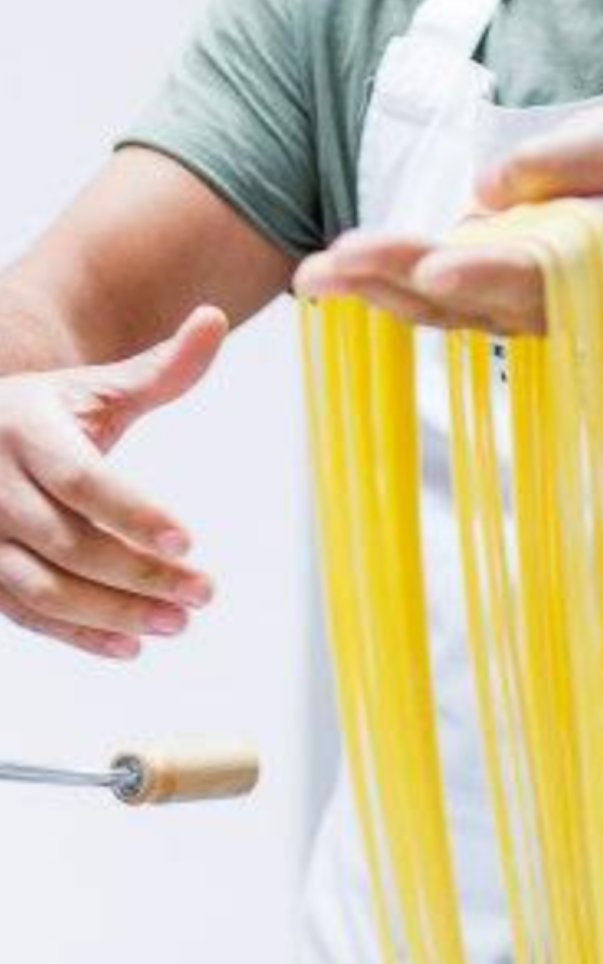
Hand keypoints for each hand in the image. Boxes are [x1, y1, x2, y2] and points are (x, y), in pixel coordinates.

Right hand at [0, 306, 226, 659]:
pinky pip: (27, 614)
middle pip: (68, 540)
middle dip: (140, 573)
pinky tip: (131, 644)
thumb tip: (216, 319)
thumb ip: (160, 368)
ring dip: (114, 613)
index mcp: (25, 428)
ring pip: (44, 587)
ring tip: (178, 622)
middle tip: (204, 591)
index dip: (134, 512)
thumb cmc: (44, 414)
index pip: (81, 478)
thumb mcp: (95, 388)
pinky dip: (79, 635)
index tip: (190, 539)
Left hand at [294, 109, 602, 334]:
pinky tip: (323, 275)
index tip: (437, 266)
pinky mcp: (467, 297)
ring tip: (315, 271)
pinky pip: (415, 298)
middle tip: (343, 258)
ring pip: (427, 304)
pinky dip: (369, 287)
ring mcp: (496, 306)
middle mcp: (534, 302)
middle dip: (398, 274)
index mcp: (586, 264)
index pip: (529, 274)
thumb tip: (489, 182)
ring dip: (369, 288)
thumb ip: (565, 160)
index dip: (481, 272)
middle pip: (460, 295)